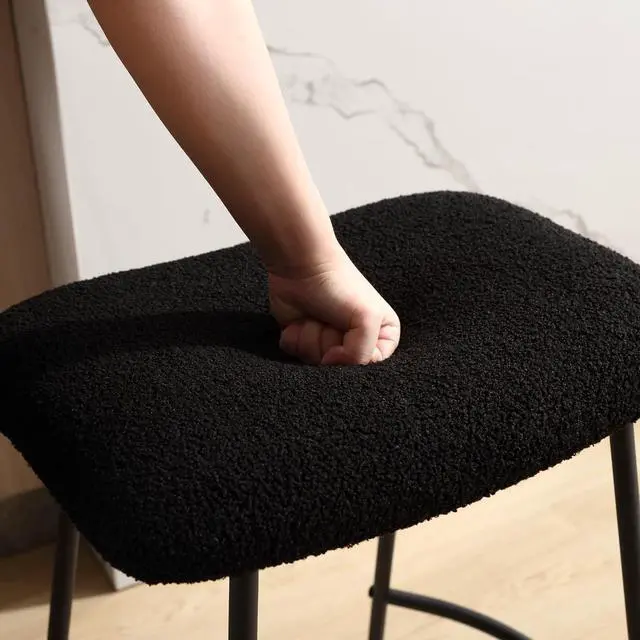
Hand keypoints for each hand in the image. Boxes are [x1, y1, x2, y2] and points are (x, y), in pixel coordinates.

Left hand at [268, 248, 400, 364]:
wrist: (302, 265)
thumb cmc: (339, 286)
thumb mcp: (367, 320)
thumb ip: (361, 354)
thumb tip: (330, 364)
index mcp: (381, 335)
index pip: (373, 366)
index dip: (356, 355)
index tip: (348, 335)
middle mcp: (355, 341)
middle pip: (341, 368)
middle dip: (330, 343)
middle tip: (331, 320)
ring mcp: (327, 341)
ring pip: (316, 363)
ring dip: (311, 337)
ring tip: (315, 316)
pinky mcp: (302, 339)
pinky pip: (295, 356)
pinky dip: (294, 337)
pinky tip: (299, 320)